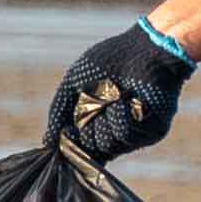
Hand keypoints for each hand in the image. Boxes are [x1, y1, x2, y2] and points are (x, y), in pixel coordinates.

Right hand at [49, 20, 193, 164]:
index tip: (68, 129)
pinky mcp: (153, 132)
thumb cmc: (110, 61)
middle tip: (96, 102)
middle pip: (90, 152)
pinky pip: (126, 135)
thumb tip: (47, 143)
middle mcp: (115, 133)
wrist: (146, 49)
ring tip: (116, 96)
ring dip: (105, 118)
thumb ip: (58, 112)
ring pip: (107, 146)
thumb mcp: (73, 83)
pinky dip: (121, 114)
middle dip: (87, 127)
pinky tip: (130, 98)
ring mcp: (135, 135)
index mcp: (96, 124)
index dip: (71, 144)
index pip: (80, 150)